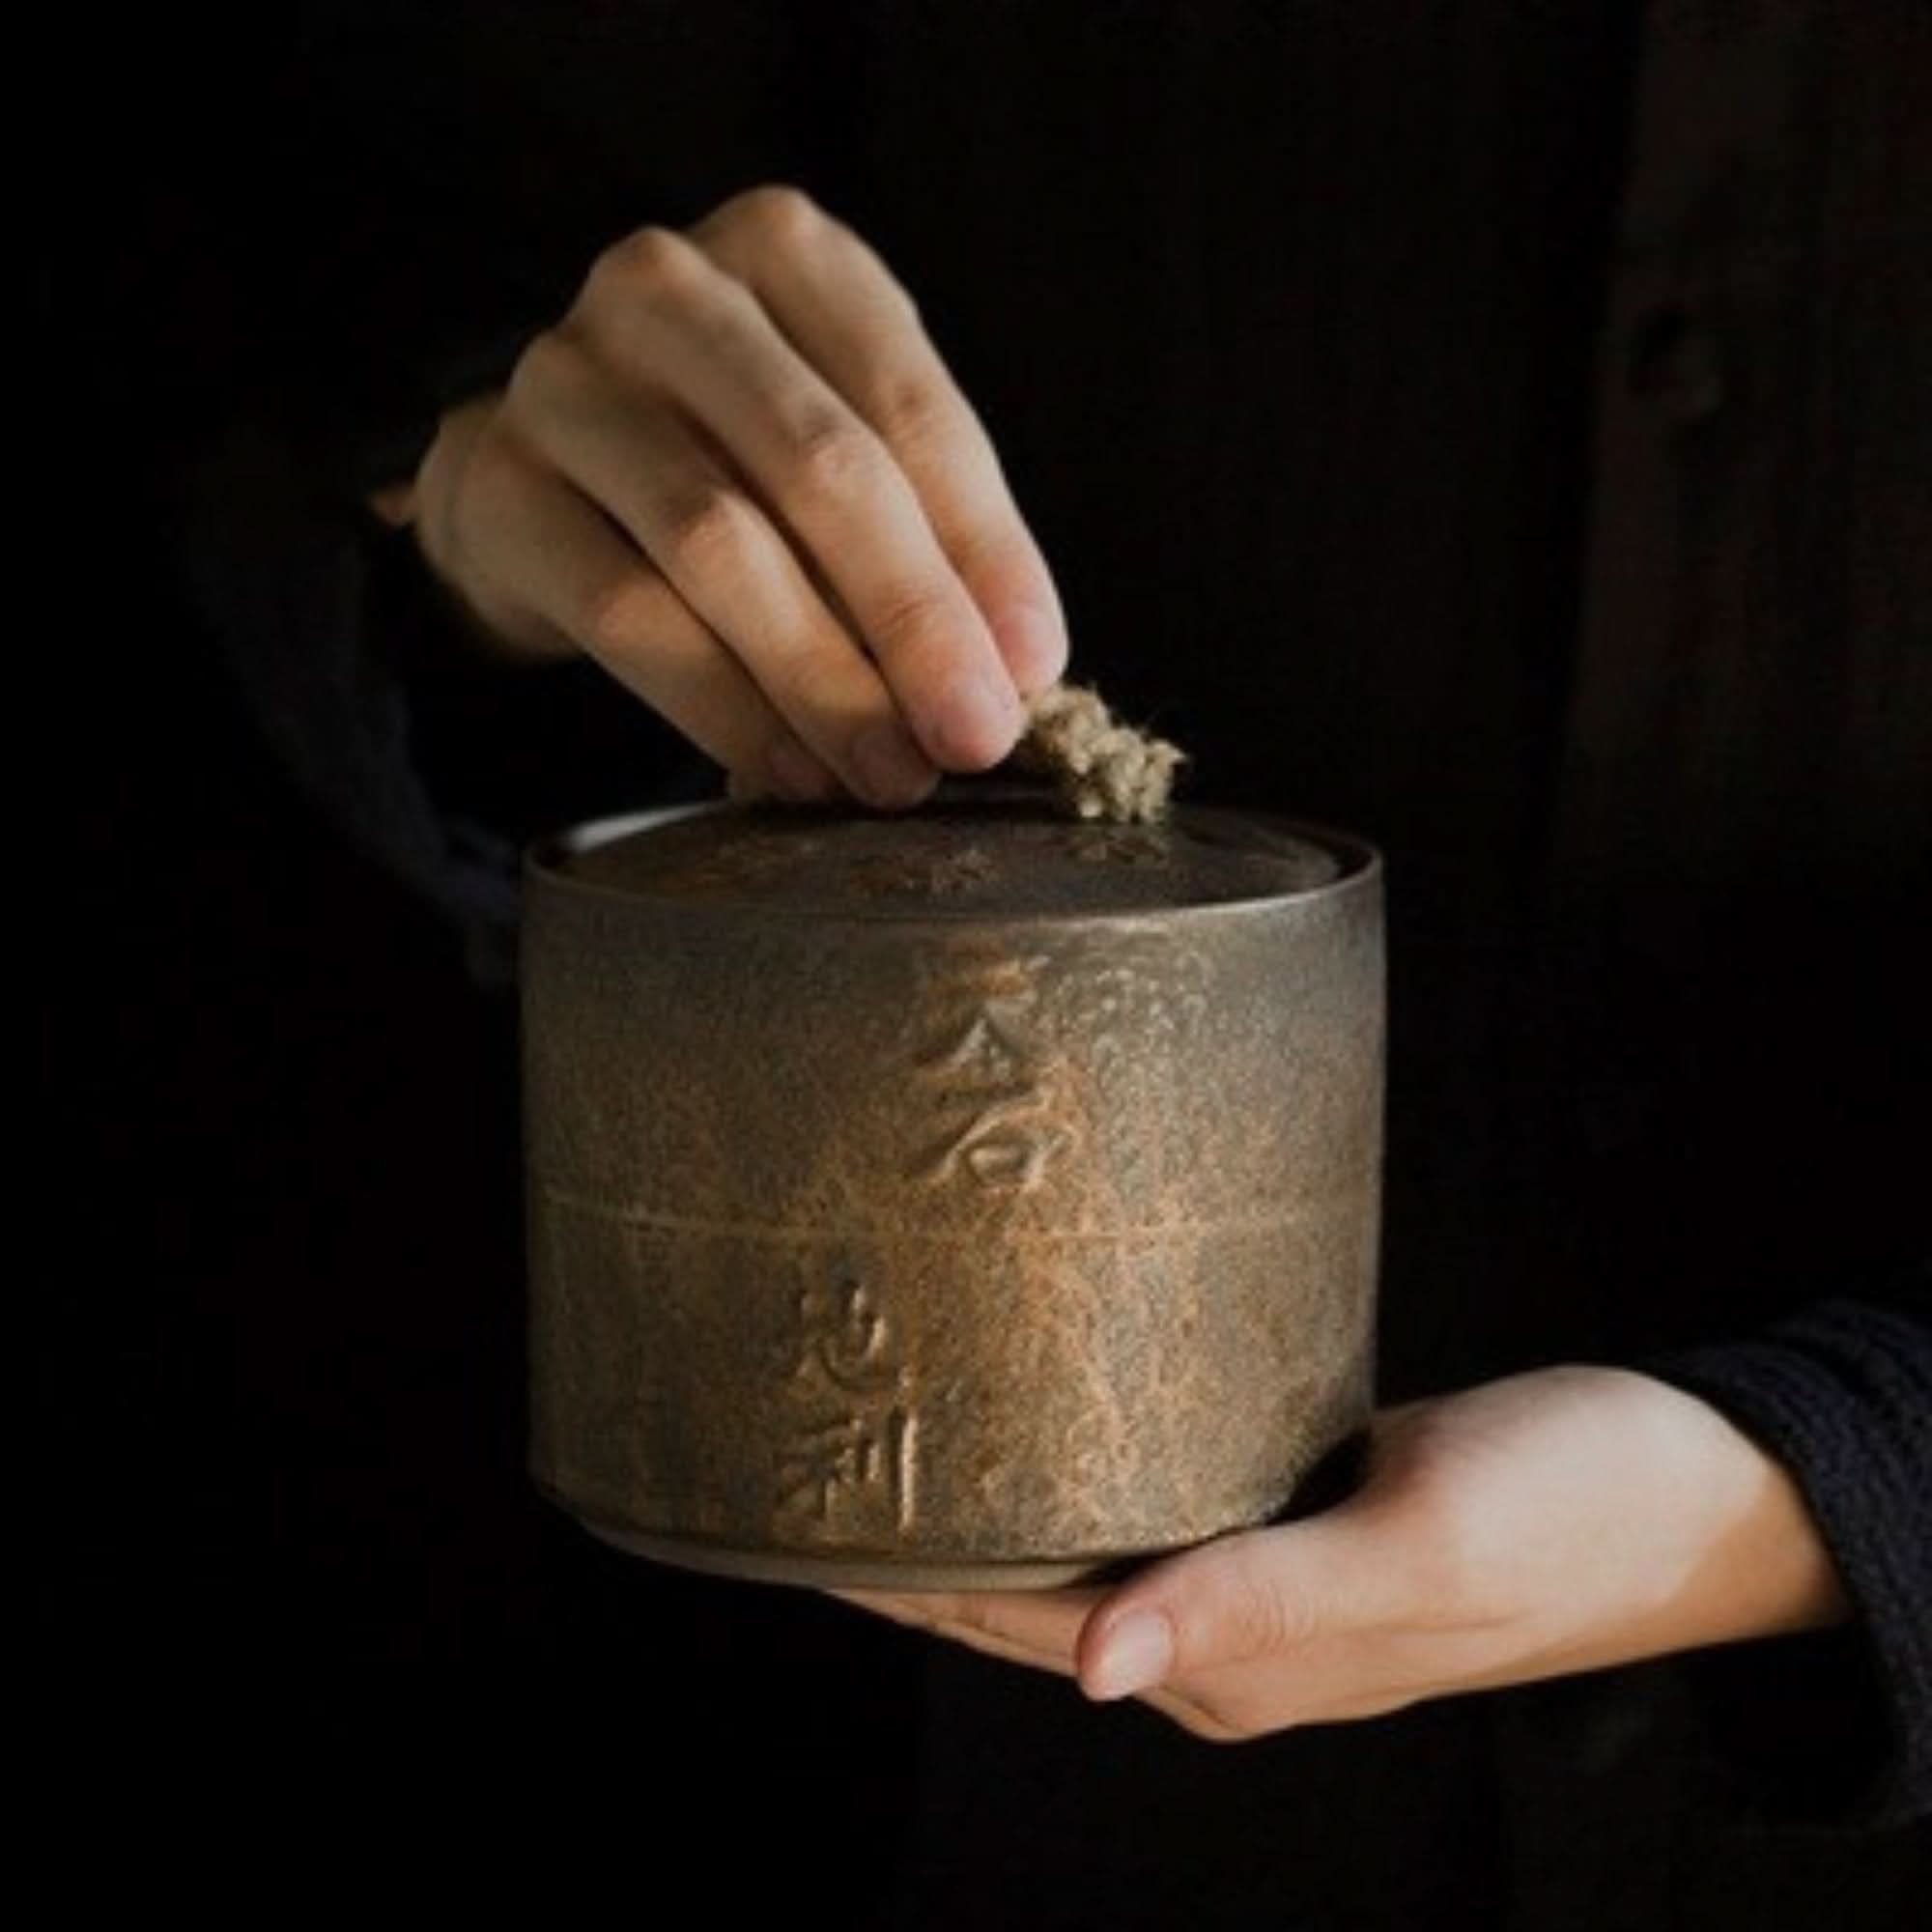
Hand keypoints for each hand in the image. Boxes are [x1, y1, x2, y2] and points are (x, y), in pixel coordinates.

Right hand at [398, 186, 1066, 805]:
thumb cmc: (728, 468)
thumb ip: (927, 541)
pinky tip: (787, 769)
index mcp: (786, 253)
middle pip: (817, 468)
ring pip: (718, 544)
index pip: (909, 407)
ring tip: (889, 774)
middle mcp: (666, 291)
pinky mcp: (496, 484)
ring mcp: (564, 380)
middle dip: (912, 619)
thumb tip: (1014, 671)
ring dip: (821, 679)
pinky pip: (626, 613)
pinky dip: (722, 707)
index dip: (984, 549)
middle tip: (972, 737)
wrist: (540, 482)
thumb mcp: (837, 466)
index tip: (1031, 668)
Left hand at [843, 1367, 1848, 1739]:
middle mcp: (1233, 1636)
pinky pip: (1156, 1496)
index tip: (794, 1521)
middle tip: (807, 1453)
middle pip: (1034, 1594)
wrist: (1696, 1484)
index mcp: (1243, 1665)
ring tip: (887, 1430)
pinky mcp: (1297, 1514)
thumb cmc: (1576, 1514)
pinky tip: (1041, 1407)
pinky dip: (1081, 1459)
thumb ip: (1258, 1602)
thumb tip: (1101, 1673)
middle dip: (919, 1542)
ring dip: (990, 1500)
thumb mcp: (1420, 1551)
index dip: (907, 1579)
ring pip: (1087, 1543)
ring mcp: (1265, 1577)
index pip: (1027, 1624)